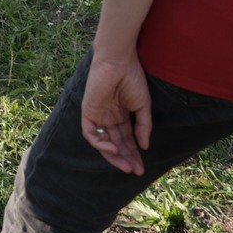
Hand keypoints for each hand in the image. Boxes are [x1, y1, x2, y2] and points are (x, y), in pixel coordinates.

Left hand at [81, 53, 153, 175]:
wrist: (119, 62)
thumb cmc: (132, 78)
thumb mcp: (143, 106)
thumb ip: (143, 126)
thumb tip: (144, 147)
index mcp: (121, 115)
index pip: (126, 140)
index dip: (133, 154)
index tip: (142, 168)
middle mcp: (108, 118)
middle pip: (115, 144)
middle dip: (125, 158)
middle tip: (135, 170)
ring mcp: (97, 115)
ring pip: (103, 142)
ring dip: (114, 156)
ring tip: (127, 165)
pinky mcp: (88, 112)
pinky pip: (91, 134)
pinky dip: (100, 144)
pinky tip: (113, 150)